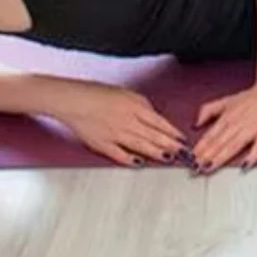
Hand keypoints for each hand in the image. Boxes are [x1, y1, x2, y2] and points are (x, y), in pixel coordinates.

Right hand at [56, 80, 188, 166]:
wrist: (73, 100)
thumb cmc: (98, 93)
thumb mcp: (127, 93)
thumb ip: (143, 106)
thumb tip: (155, 118)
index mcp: (135, 107)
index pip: (159, 122)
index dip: (173, 132)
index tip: (183, 139)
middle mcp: (127, 121)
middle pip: (153, 136)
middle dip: (170, 145)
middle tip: (183, 153)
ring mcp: (114, 134)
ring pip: (140, 146)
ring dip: (156, 153)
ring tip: (169, 159)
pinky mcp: (102, 144)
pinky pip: (119, 154)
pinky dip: (130, 159)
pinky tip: (140, 163)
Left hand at [192, 81, 256, 172]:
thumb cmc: (253, 97)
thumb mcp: (227, 100)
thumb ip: (209, 110)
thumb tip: (195, 123)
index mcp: (227, 117)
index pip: (210, 136)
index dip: (199, 148)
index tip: (189, 159)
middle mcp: (238, 124)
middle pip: (219, 142)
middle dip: (205, 156)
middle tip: (195, 168)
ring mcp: (253, 129)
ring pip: (234, 145)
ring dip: (220, 157)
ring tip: (209, 168)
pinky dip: (252, 156)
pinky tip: (245, 166)